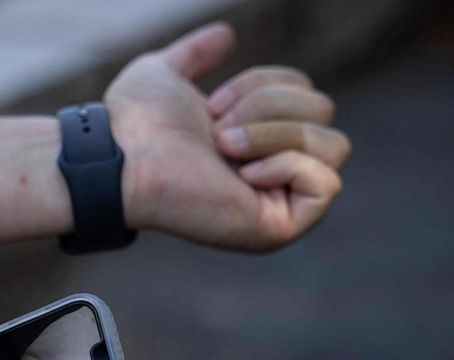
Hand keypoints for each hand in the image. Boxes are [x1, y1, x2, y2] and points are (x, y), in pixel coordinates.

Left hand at [105, 22, 350, 251]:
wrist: (120, 156)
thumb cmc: (135, 122)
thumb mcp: (167, 75)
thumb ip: (195, 56)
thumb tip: (225, 36)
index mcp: (256, 141)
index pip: (309, 94)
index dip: (264, 85)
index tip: (213, 107)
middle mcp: (272, 172)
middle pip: (325, 111)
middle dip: (269, 107)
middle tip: (217, 132)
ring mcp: (278, 203)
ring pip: (333, 145)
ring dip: (273, 133)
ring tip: (224, 148)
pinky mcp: (279, 228)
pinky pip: (326, 184)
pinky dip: (287, 166)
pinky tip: (243, 173)